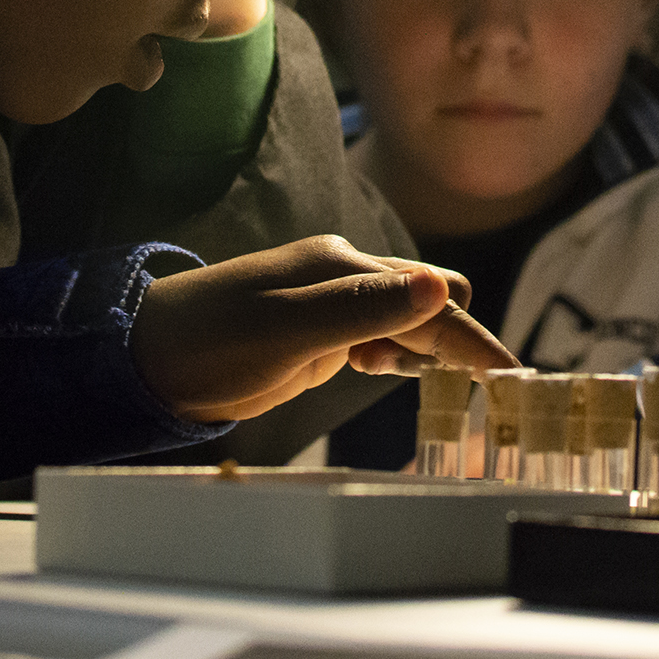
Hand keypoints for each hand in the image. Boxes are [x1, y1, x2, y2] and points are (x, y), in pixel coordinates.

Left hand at [130, 235, 514, 422]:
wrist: (147, 357)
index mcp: (343, 266)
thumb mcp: (290, 330)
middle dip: (457, 338)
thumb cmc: (211, 340)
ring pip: (408, 319)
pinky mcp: (317, 335)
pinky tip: (389, 371)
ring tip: (446, 389)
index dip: (471, 340)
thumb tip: (436, 287)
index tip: (511, 378)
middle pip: (429, 300)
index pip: (429, 299)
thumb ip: (364, 309)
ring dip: (430, 348)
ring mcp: (331, 306)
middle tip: (475, 392)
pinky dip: (399, 353)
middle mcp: (344, 277)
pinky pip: (380, 336)